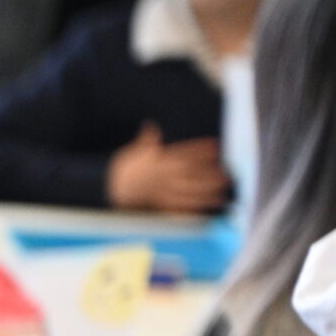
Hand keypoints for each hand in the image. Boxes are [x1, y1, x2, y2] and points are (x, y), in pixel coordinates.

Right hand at [106, 124, 229, 215]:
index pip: (184, 153)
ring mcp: (162, 191)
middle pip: (191, 174)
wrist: (108, 188)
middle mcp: (163, 176)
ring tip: (222, 193)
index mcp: (159, 160)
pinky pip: (177, 207)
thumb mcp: (133, 151)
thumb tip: (150, 126)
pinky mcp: (159, 204)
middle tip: (227, 175)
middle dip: (209, 174)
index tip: (216, 147)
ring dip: (205, 193)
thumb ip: (146, 139)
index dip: (201, 150)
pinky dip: (191, 209)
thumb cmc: (123, 169)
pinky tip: (203, 209)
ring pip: (187, 191)